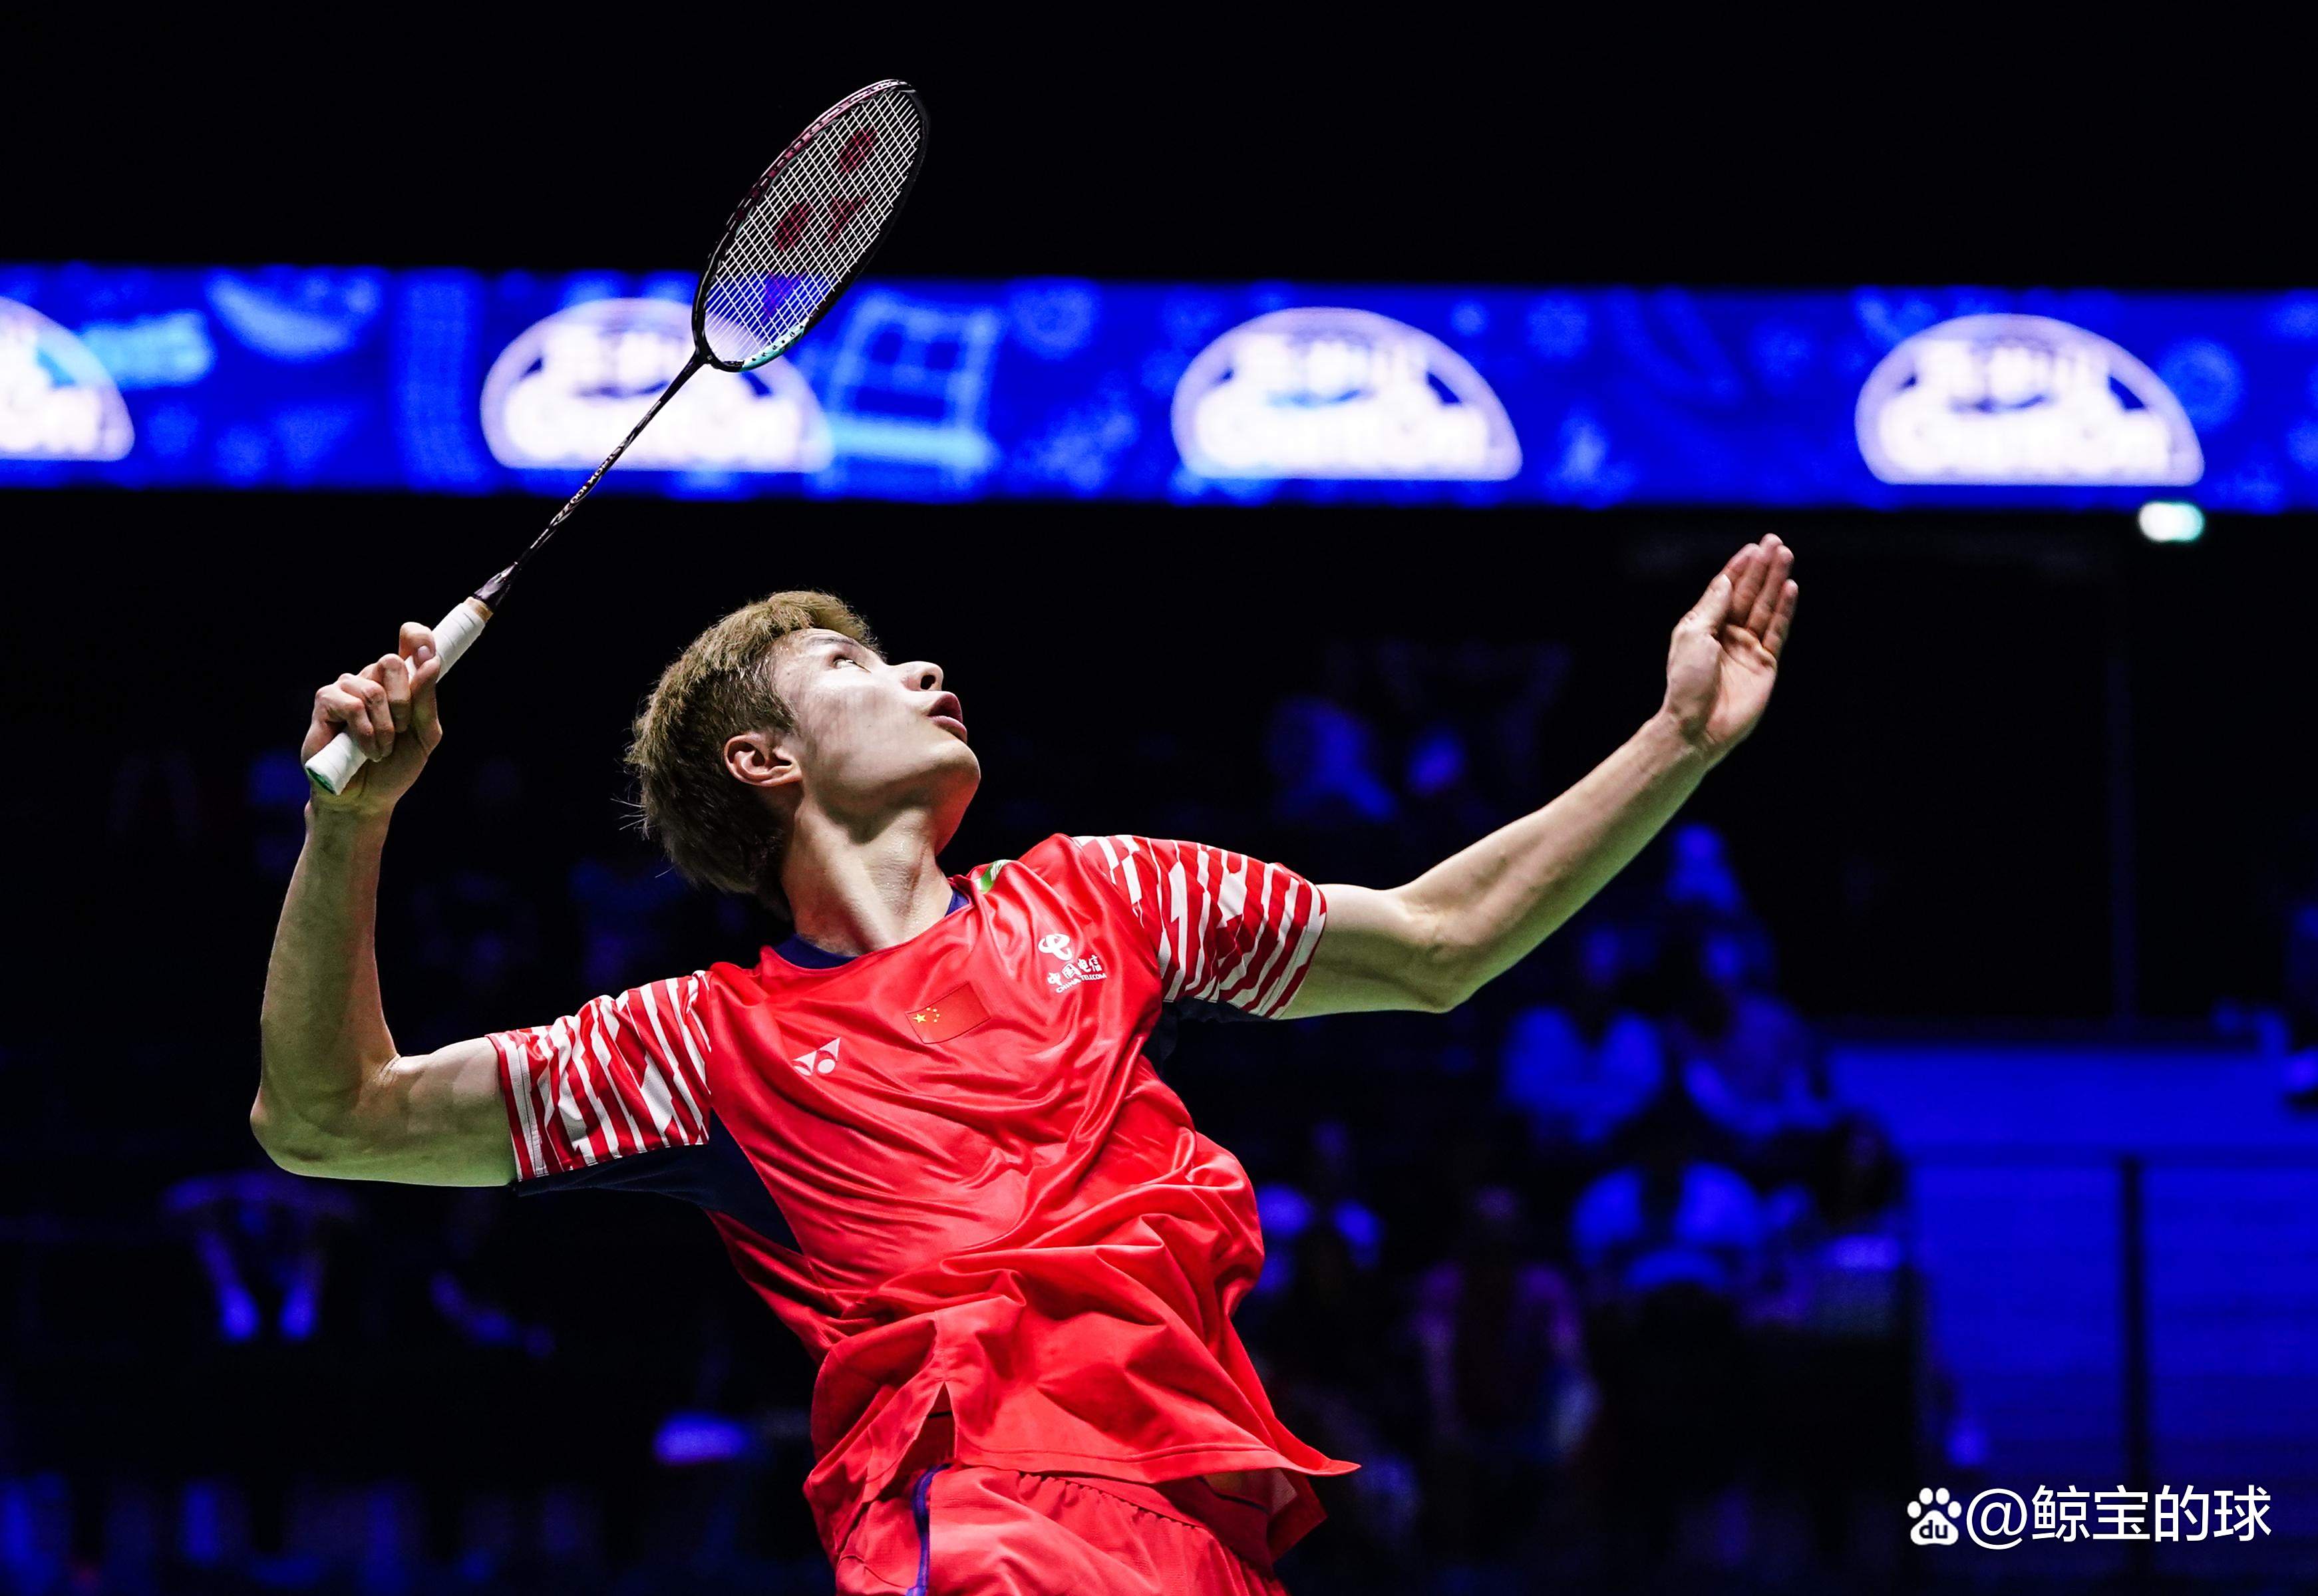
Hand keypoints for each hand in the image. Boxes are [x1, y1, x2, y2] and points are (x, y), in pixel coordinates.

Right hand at [302, 622, 443, 814]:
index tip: (426, 649)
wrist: (366, 800)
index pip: (410, 641)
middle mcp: (372, 679)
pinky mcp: (325, 703)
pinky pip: (352, 705)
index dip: (418, 637)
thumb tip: (430, 662)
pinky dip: (366, 732)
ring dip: (385, 727)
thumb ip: (426, 701)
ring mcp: (346, 688)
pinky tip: (366, 751)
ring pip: (373, 689)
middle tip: (400, 730)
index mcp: (400, 683)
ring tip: (381, 750)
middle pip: (392, 662)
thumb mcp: (424, 736)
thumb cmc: (395, 767)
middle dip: (404, 703)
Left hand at [1660, 536, 1798, 763]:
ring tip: (1785, 556)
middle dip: (1761, 568)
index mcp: (1704, 626)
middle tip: (1775, 542)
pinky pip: (1777, 632)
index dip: (1739, 568)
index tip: (1753, 547)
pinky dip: (1784, 610)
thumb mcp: (1694, 636)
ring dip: (1775, 582)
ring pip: (1765, 608)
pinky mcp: (1765, 664)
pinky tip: (1790, 588)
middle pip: (1749, 594)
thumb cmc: (1687, 682)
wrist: (1697, 725)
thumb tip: (1726, 580)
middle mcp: (1727, 634)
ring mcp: (1747, 648)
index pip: (1725, 590)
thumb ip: (1713, 608)